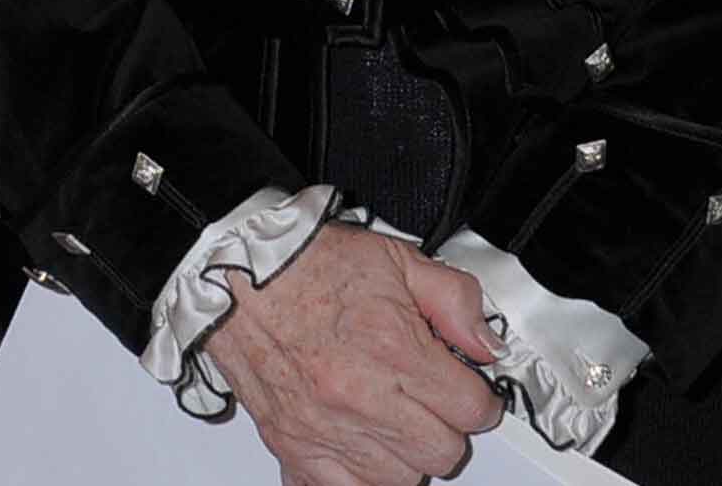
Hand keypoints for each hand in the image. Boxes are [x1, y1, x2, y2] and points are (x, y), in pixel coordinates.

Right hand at [205, 223, 503, 485]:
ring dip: (404, 453)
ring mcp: (327, 430)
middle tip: (426, 400)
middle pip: (443, 453)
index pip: (473, 410)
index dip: (478, 398)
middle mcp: (362, 397)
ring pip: (401, 479)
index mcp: (394, 349)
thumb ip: (454, 299)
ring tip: (390, 419)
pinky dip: (359, 476)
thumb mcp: (395, 258)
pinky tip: (360, 445)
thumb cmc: (306, 264)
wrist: (235, 271)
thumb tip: (486, 345)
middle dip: (444, 426)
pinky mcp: (294, 448)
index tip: (466, 389)